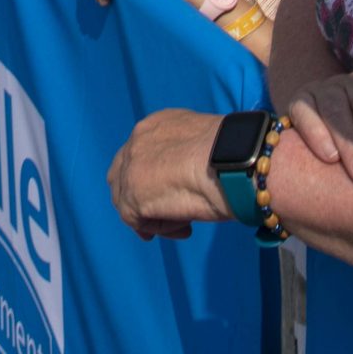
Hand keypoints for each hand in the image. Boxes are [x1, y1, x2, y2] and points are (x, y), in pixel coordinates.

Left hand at [107, 109, 229, 237]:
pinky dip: (161, 229)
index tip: (170, 195)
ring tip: (185, 222)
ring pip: (128, 202)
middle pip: (121, 177)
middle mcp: (137, 140)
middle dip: (140, 199)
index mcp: (155, 124)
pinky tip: (186, 227)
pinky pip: (138, 222)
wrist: (230, 160)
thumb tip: (187, 176)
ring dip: (153, 216)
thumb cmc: (231, 153)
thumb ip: (184, 156)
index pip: (138, 154)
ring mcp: (131, 168)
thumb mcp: (202, 144)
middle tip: (168, 215)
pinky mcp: (132, 196)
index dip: (150, 180)